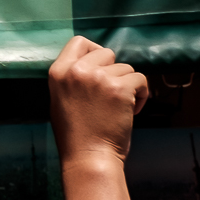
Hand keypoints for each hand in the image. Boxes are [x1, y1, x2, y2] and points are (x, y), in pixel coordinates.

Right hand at [48, 36, 147, 164]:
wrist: (88, 157)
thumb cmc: (76, 133)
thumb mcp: (61, 99)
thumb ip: (73, 78)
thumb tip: (95, 63)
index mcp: (58, 72)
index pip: (79, 42)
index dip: (93, 51)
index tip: (99, 67)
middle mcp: (77, 71)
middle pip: (106, 52)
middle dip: (113, 70)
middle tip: (108, 93)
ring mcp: (99, 79)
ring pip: (126, 68)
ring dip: (127, 85)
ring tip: (117, 108)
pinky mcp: (120, 89)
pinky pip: (140, 80)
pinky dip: (141, 95)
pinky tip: (130, 111)